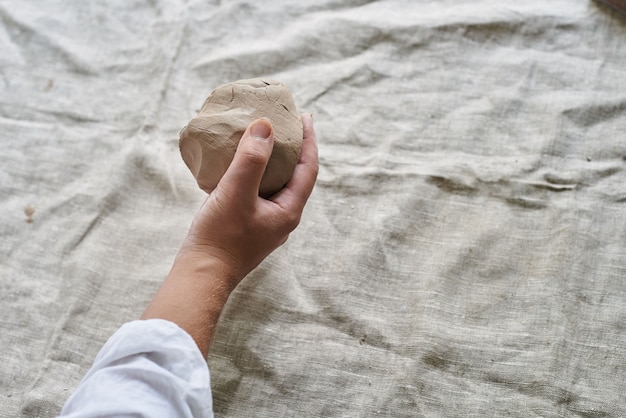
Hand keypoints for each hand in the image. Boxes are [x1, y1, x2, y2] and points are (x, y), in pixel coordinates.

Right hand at [179, 114, 318, 289]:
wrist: (201, 276)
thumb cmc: (220, 237)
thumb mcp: (236, 192)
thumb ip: (252, 159)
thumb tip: (266, 126)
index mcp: (289, 210)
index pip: (308, 169)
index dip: (309, 141)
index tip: (304, 117)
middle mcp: (282, 217)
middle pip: (296, 176)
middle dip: (293, 149)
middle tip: (285, 124)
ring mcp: (266, 224)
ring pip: (276, 184)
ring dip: (273, 161)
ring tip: (262, 140)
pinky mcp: (249, 226)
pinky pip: (259, 192)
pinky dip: (255, 174)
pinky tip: (239, 166)